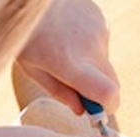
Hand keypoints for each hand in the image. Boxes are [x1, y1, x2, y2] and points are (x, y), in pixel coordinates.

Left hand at [16, 0, 118, 114]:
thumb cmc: (26, 34)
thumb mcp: (33, 68)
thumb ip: (60, 92)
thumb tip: (81, 110)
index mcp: (69, 64)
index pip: (107, 94)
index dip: (108, 109)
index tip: (98, 113)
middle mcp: (90, 48)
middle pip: (113, 84)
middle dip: (102, 94)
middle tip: (80, 91)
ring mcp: (99, 31)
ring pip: (104, 64)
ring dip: (90, 66)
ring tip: (63, 51)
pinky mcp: (102, 20)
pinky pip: (101, 45)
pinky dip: (88, 48)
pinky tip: (69, 36)